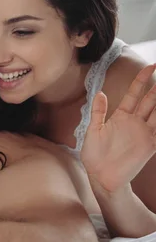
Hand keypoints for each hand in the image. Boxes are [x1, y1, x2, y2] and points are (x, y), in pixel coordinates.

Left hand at [81, 64, 155, 192]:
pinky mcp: (149, 145)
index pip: (135, 93)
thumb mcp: (92, 130)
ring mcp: (144, 133)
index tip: (151, 65)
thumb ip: (98, 112)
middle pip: (151, 99)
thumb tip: (100, 93)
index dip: (142, 79)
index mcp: (120, 116)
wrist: (100, 176)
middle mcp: (135, 122)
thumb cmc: (94, 155)